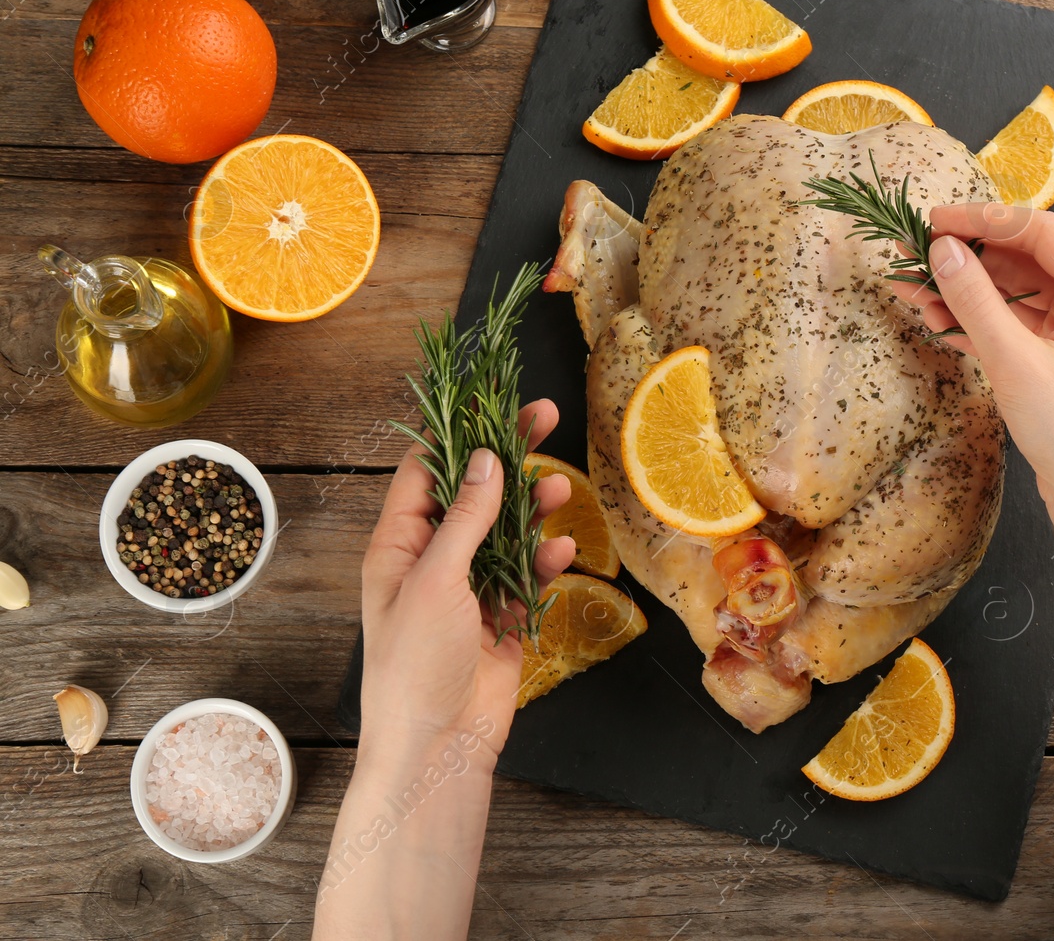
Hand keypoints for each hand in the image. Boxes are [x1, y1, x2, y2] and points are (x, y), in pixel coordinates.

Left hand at [359, 400, 577, 762]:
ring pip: (506, 532)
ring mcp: (469, 589)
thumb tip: (487, 459)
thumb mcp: (436, 580)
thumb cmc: (415, 665)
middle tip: (546, 418)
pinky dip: (545, 562)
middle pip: (473, 493)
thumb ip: (466, 518)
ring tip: (562, 490)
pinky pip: (527, 575)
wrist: (438, 746)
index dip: (459, 434)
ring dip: (533, 511)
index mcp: (398, 546)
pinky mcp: (501, 617)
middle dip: (508, 459)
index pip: (424, 471)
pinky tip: (562, 553)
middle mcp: (432, 561)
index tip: (493, 401)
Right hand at [896, 203, 1053, 512]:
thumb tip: (941, 250)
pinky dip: (976, 320)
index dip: (984, 219)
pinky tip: (934, 318)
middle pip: (1024, 259)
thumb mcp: (1016, 362)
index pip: (1040, 231)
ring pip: (1013, 293)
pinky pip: (1014, 324)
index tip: (932, 222)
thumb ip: (975, 301)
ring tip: (910, 289)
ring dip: (964, 290)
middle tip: (911, 251)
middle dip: (967, 256)